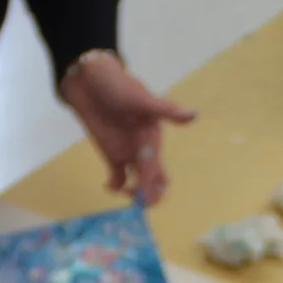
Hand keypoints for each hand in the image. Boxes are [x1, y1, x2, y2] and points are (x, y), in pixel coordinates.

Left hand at [59, 53, 194, 206]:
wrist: (89, 79)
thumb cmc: (117, 85)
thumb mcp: (141, 98)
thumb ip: (165, 110)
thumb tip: (193, 115)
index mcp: (153, 139)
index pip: (156, 170)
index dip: (151, 185)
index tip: (142, 196)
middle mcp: (143, 150)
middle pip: (154, 181)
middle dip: (149, 195)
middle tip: (136, 203)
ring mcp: (127, 153)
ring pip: (139, 183)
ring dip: (134, 194)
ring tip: (123, 193)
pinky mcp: (111, 153)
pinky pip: (117, 177)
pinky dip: (115, 186)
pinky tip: (108, 186)